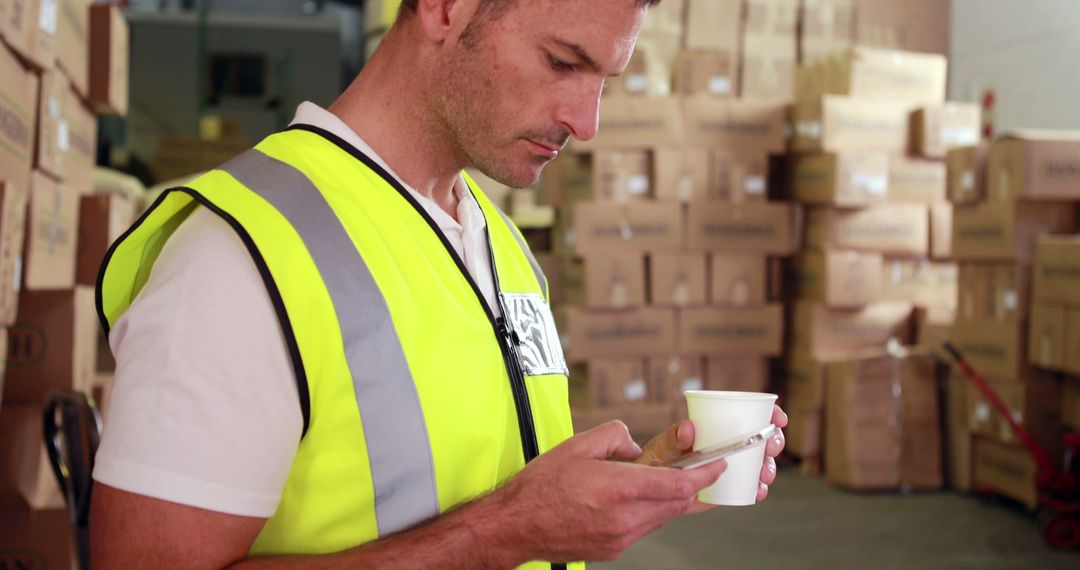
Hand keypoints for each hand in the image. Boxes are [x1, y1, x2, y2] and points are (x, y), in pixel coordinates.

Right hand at [490, 421, 726, 562]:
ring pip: (662, 516)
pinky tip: (632, 499)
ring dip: (669, 498)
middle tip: (701, 469)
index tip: (719, 464)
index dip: (706, 474)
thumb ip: (615, 437)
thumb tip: (635, 446)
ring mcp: (622, 538)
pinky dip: (647, 511)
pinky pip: (643, 528)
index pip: (680, 484)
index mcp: (621, 488)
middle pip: (678, 503)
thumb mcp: (578, 445)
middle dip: (693, 486)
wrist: (516, 526)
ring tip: (662, 480)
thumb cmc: (542, 485)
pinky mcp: (614, 549)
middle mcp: (626, 518)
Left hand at [636, 404, 788, 504]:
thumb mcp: (660, 448)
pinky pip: (747, 486)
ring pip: (759, 463)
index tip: (778, 419)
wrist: (645, 489)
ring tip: (762, 476)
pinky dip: (757, 488)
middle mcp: (726, 444)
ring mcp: (728, 466)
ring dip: (768, 467)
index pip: (750, 413)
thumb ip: (672, 438)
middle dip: (773, 442)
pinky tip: (757, 491)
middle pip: (761, 438)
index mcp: (715, 426)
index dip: (770, 414)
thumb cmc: (652, 461)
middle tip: (769, 449)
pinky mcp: (726, 486)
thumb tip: (689, 427)